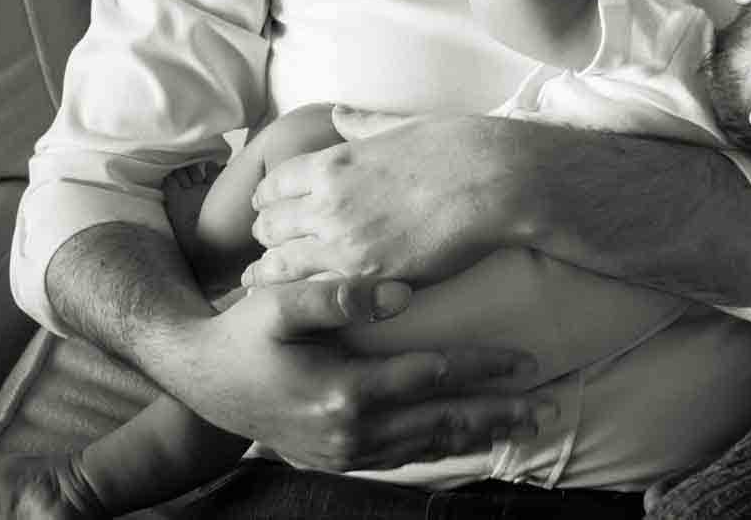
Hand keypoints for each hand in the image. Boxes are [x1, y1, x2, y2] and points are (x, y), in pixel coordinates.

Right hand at [170, 276, 549, 470]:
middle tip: (549, 405)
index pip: (433, 378)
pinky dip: (444, 447)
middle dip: (500, 415)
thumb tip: (403, 292)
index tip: (527, 361)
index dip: (483, 369)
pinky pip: (405, 457)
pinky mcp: (340, 457)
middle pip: (443, 423)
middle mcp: (351, 431)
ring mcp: (346, 451)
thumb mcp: (280, 302)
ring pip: (430, 446)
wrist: (201, 380)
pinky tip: (471, 438)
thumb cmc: (244, 332)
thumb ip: (339, 293)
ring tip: (526, 425)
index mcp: (344, 391)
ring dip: (481, 435)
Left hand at [244, 112, 542, 286]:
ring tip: (265, 280)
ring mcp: (345, 244)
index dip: (268, 197)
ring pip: (282, 264)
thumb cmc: (457, 146)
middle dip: (267, 233)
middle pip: (271, 225)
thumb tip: (339, 115)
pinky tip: (297, 299)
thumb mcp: (401, 125)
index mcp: (334, 163)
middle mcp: (328, 204)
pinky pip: (315, 290)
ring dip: (272, 269)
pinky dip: (301, 293)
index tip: (269, 207)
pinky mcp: (370, 277)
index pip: (274, 184)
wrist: (495, 181)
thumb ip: (363, 126)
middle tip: (268, 244)